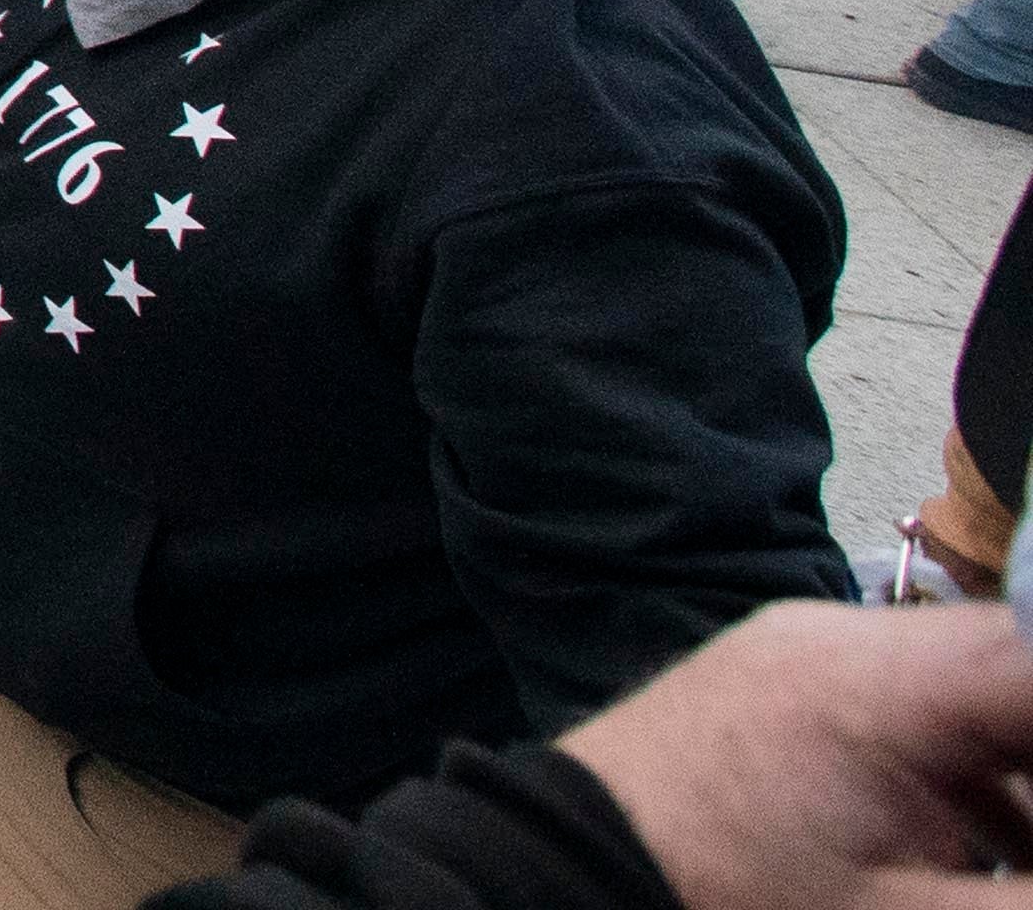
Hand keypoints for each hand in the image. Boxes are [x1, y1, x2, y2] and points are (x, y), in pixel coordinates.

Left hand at [562, 598, 1032, 906]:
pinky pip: (921, 728)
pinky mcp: (788, 701)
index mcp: (873, 684)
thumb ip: (1026, 899)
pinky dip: (975, 796)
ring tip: (993, 870)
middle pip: (1020, 681)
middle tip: (1021, 854)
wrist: (544, 891)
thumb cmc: (712, 908)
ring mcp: (808, 664)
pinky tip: (971, 871)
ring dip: (1022, 799)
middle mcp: (842, 646)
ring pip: (983, 709)